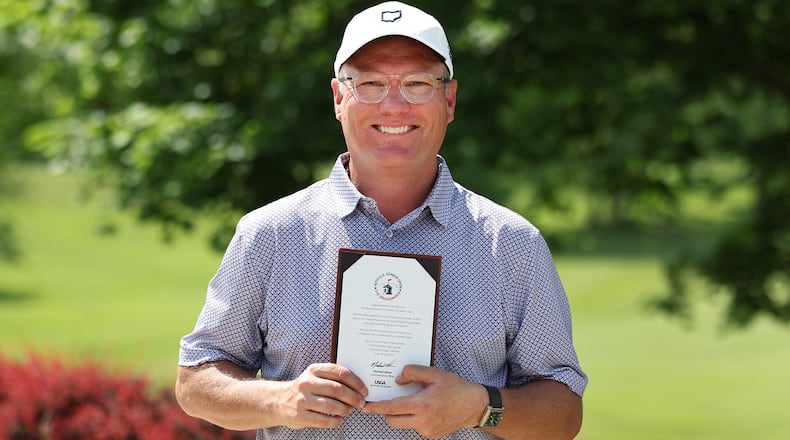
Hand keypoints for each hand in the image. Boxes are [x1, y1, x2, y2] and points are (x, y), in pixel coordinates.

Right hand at [276, 363, 367, 428]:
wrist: (279, 401)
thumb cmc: (305, 389)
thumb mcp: (315, 376)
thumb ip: (333, 377)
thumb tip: (358, 387)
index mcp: (314, 370)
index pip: (340, 373)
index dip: (356, 382)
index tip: (364, 390)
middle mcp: (307, 383)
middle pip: (338, 390)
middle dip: (354, 398)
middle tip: (361, 403)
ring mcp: (302, 400)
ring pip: (332, 406)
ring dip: (345, 410)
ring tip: (349, 410)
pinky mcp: (300, 416)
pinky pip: (324, 421)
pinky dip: (336, 421)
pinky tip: (339, 419)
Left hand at [362, 365, 487, 438]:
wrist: (475, 406)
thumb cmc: (456, 387)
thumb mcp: (434, 374)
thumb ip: (413, 373)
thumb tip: (398, 379)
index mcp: (421, 404)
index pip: (391, 408)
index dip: (376, 408)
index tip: (365, 407)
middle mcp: (422, 421)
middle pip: (393, 420)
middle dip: (388, 412)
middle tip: (392, 401)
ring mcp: (427, 431)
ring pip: (404, 424)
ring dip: (404, 415)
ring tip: (418, 402)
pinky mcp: (431, 436)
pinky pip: (416, 427)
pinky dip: (416, 419)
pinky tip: (428, 410)